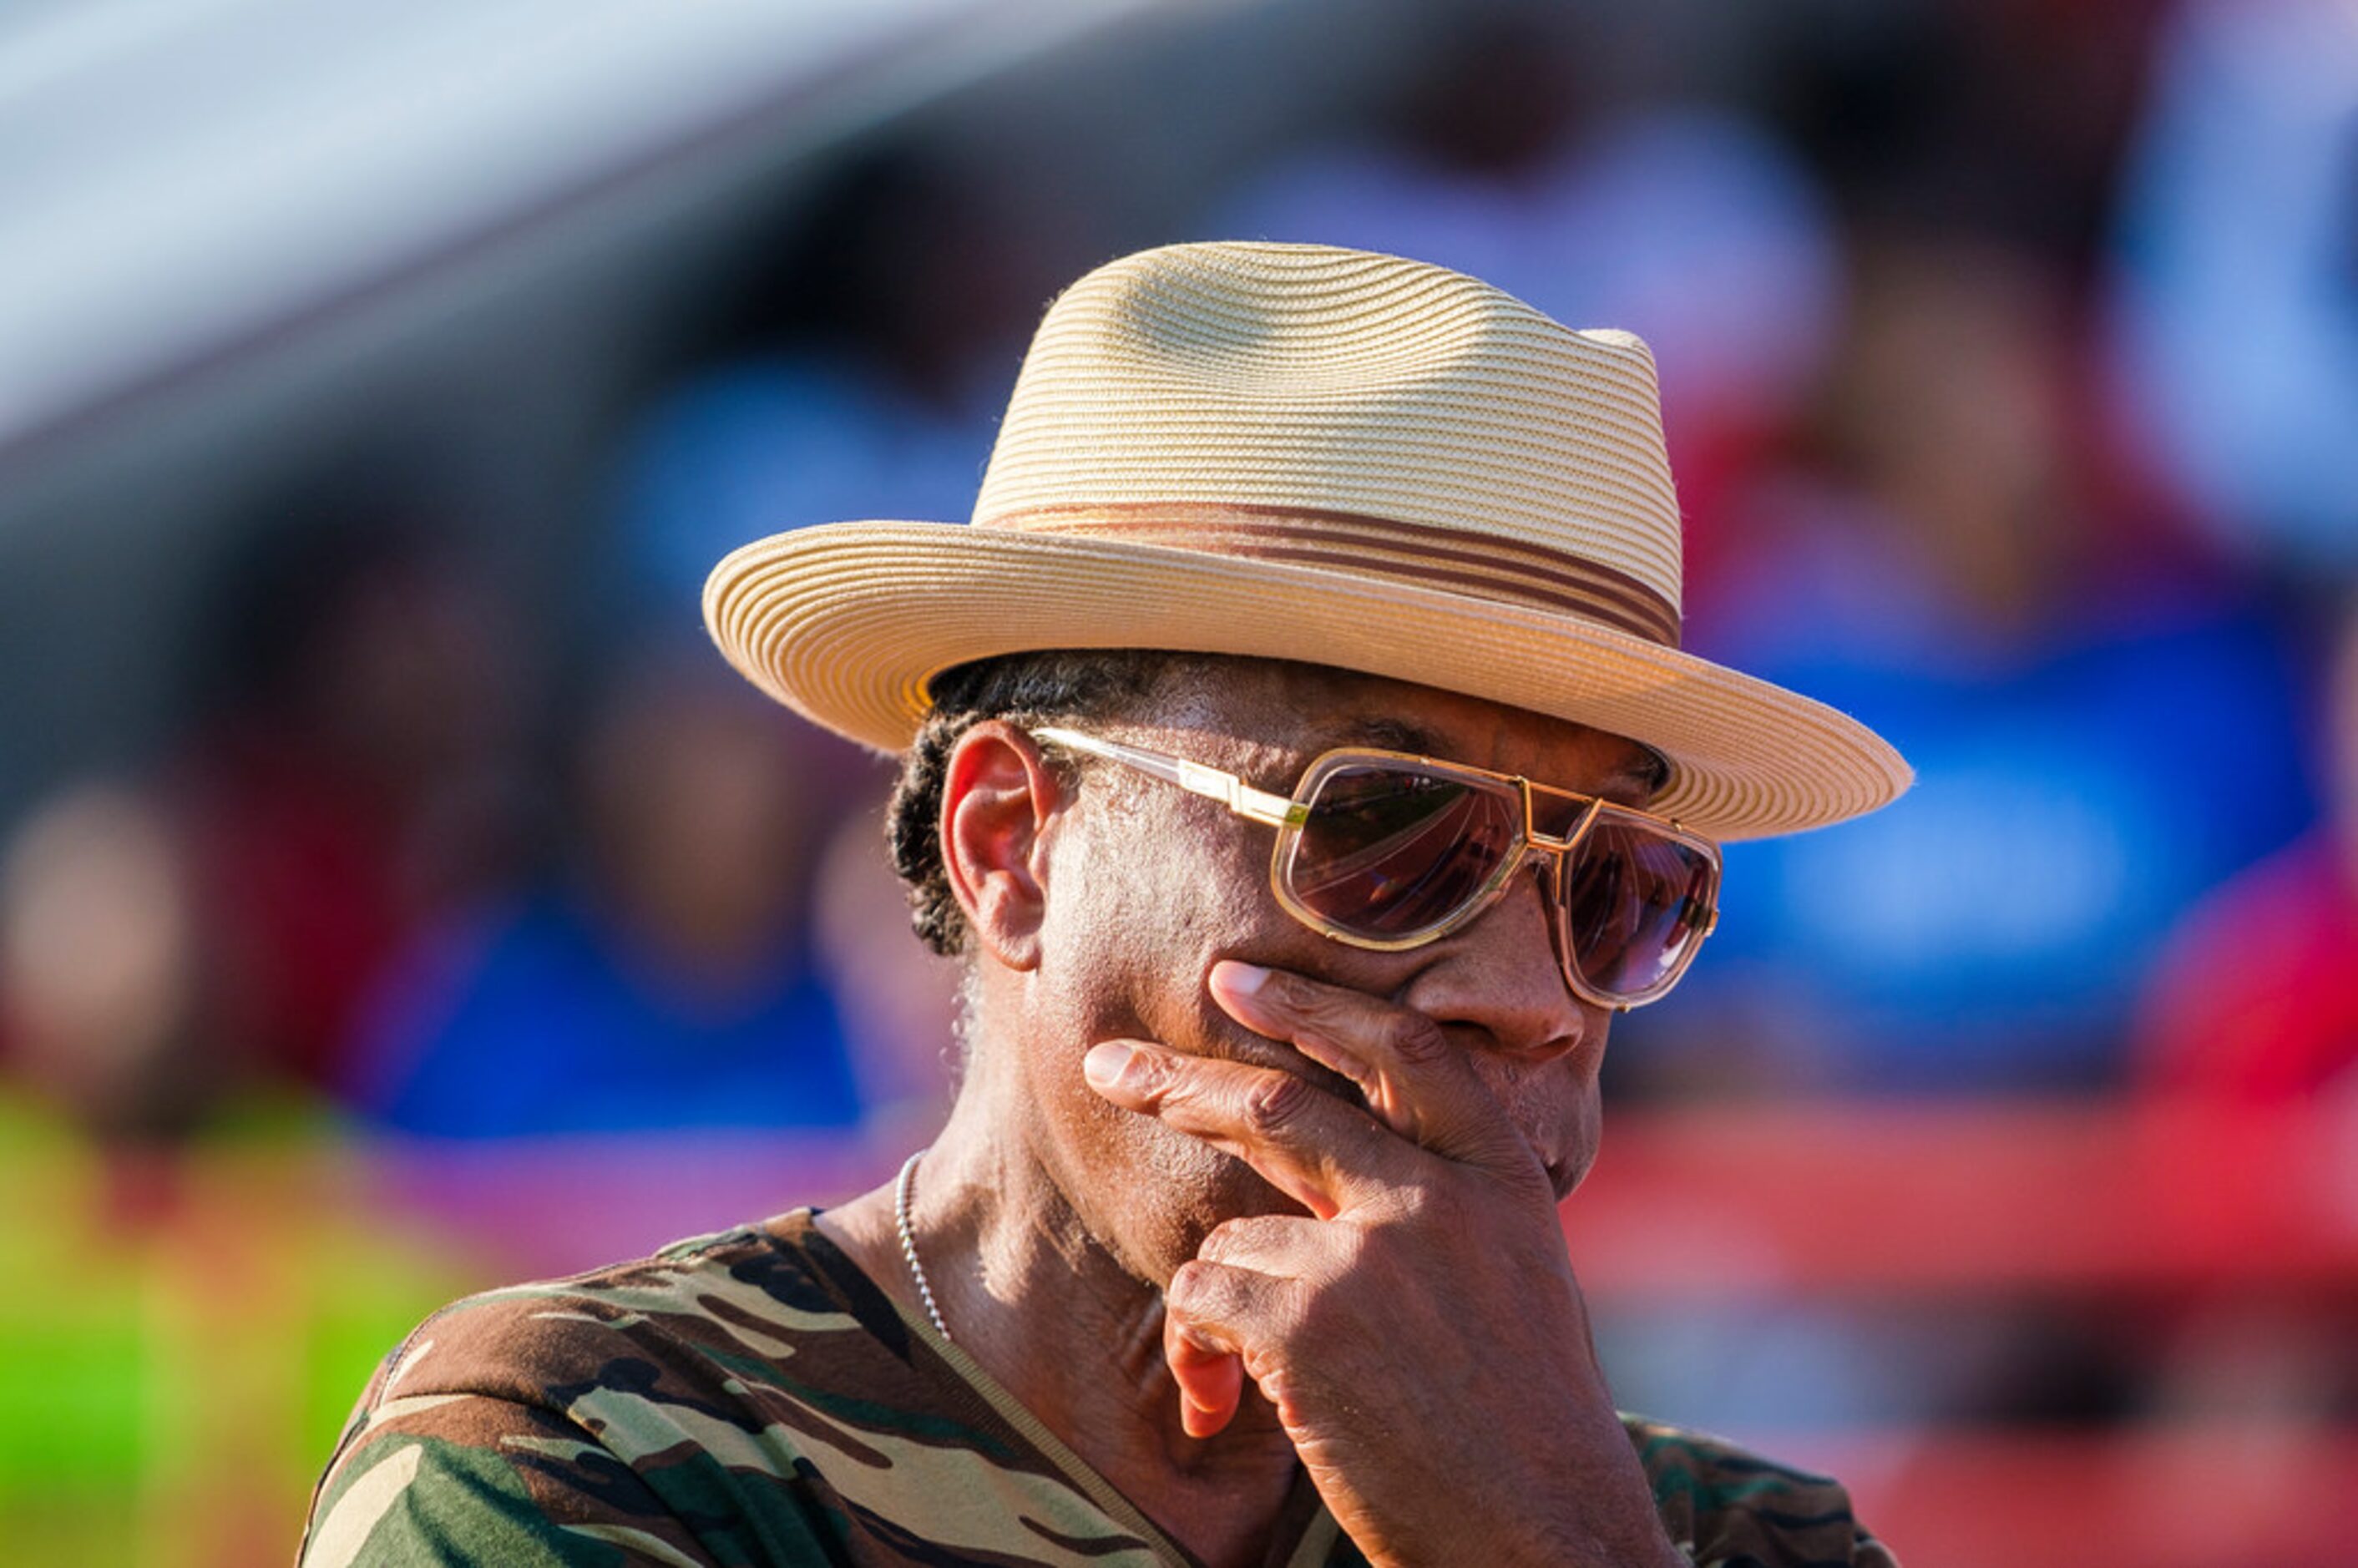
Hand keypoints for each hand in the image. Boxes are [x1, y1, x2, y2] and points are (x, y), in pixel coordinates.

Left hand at [1080, 960, 1682, 1567]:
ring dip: (1219, 1300)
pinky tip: (1225, 1406)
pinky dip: (1195, 1350)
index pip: (1408, 1050)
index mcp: (1503, 1178)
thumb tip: (1324, 1162)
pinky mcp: (1306, 1324)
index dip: (1317, 1007)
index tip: (1240, 982)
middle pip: (1282, 1104)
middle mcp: (1438, 1198)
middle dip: (1180, 1080)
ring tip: (1245, 1380)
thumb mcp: (1516, 1276)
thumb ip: (1441, 1205)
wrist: (1546, 1533)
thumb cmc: (1527, 1423)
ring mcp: (1369, 1255)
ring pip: (1233, 1232)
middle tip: (1111, 1066)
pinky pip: (1202, 1298)